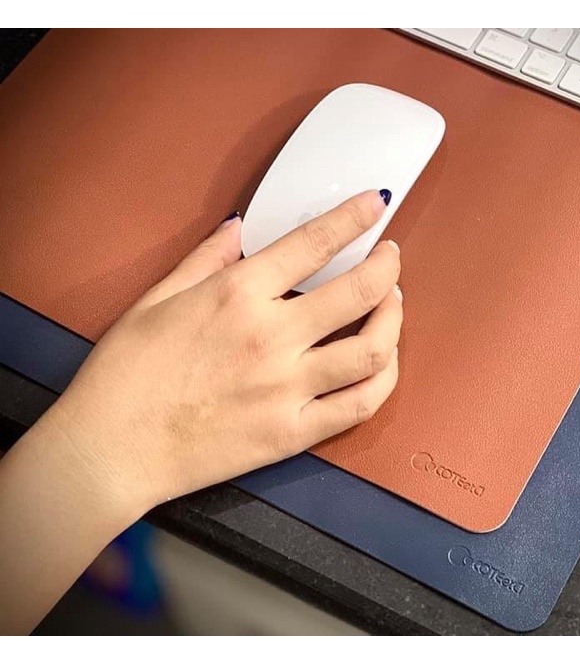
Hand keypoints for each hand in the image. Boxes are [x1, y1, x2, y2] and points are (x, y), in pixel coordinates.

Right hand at [41, 189, 401, 515]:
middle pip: (359, 291)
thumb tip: (238, 228)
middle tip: (389, 257)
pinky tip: (384, 362)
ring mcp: (287, 389)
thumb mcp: (156, 299)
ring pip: (373, 349)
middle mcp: (271, 338)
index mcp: (236, 297)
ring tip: (391, 305)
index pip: (314, 242)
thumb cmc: (125, 377)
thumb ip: (205, 259)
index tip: (373, 204)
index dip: (354, 217)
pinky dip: (384, 379)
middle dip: (387, 265)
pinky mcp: (293, 433)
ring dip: (394, 319)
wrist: (111, 450)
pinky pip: (359, 405)